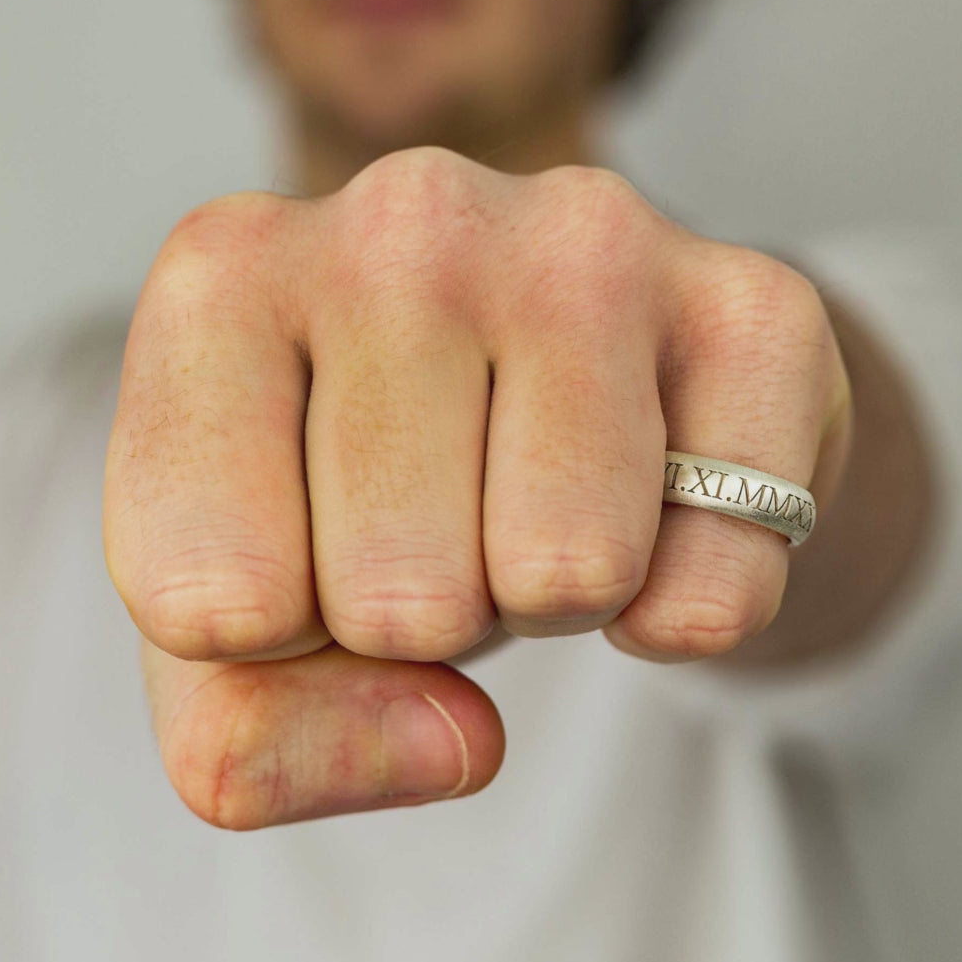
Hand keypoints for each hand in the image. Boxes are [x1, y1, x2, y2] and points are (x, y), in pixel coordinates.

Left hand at [104, 147, 850, 827]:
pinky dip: (681, 605)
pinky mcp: (750, 304)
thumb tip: (448, 745)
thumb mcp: (246, 628)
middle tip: (446, 521)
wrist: (556, 399)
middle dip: (428, 620)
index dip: (276, 640)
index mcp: (226, 280)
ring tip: (533, 500)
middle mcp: (402, 217)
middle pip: (396, 602)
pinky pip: (715, 582)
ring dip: (550, 601)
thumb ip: (251, 742)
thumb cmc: (366, 496)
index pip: (211, 603)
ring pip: (566, 575)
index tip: (304, 554)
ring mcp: (586, 238)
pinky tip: (654, 500)